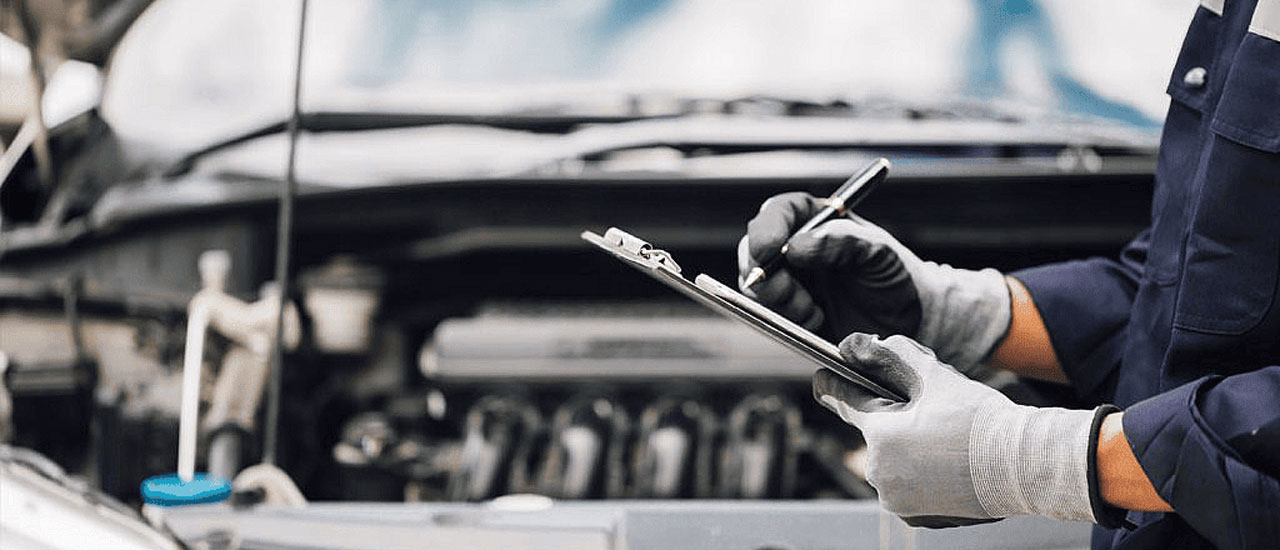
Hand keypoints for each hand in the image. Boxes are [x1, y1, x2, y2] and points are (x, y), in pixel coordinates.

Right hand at [739, 192, 1012, 370]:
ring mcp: (788, 279)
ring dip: (779, 301)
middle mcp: (795, 247)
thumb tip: (797, 246)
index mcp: (817, 221)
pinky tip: (815, 321)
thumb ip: (843, 242)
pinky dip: (785, 319)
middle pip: (754, 249)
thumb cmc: (896, 278)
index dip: (767, 227)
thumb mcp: (879, 254)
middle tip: (791, 294)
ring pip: (755, 285)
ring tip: (814, 312)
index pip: (779, 213)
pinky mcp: (787, 311)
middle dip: (765, 274)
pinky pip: (765, 313)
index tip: (769, 248)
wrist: (908, 323)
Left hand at [814, 333, 1101, 526]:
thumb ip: (890, 354)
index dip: (834, 384)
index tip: (823, 378)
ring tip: (945, 441)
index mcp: (880, 435)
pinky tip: (949, 466)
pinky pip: (908, 489)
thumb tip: (854, 344)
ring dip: (907, 450)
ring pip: (891, 462)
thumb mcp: (934, 376)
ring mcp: (897, 500)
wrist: (1025, 467)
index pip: (843, 401)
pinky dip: (922, 476)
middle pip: (874, 433)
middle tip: (929, 413)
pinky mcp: (917, 518)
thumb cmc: (981, 420)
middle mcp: (880, 472)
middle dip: (893, 419)